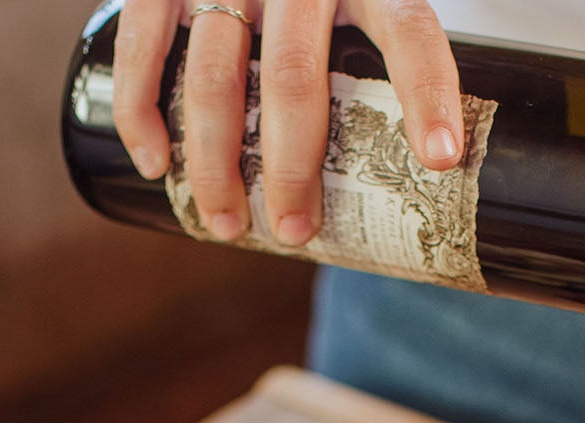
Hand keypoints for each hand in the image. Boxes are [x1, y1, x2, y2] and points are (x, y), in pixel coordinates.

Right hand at [109, 0, 462, 245]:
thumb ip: (375, 55)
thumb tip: (415, 173)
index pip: (407, 29)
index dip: (428, 94)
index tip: (441, 160)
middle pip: (293, 78)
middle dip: (290, 169)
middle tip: (294, 231)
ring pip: (213, 77)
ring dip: (214, 165)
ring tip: (226, 224)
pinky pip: (143, 43)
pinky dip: (143, 111)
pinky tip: (156, 163)